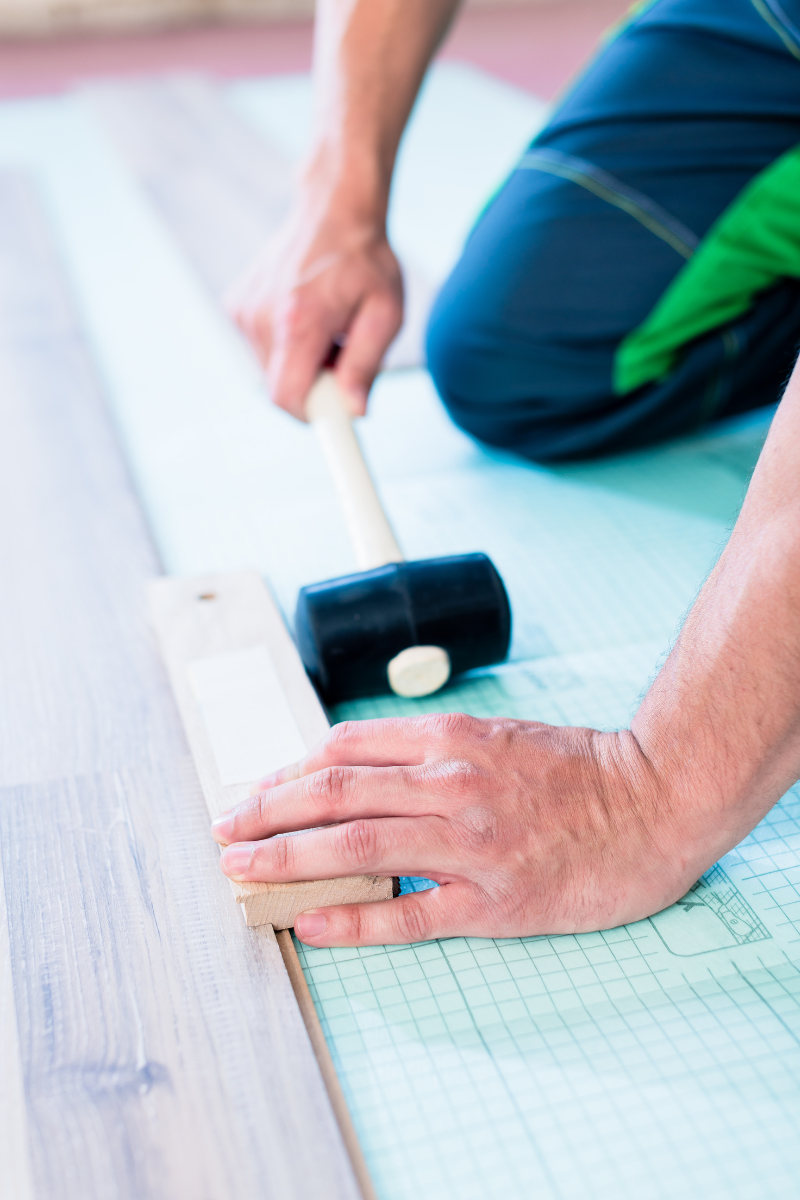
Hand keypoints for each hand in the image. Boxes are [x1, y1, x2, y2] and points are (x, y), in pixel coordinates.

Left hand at [209, 713, 713, 946]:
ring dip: (288, 858)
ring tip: (239, 870)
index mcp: (450, 740)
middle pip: (335, 794)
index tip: (255, 791)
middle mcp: (451, 785)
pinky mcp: (496, 902)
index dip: (288, 772)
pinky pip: (409, 914)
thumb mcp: (497, 735)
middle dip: (266, 811)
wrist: (655, 799)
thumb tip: (355, 767)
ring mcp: (471, 846)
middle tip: (221, 828)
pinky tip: (309, 923)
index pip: (345, 750)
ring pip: (358, 849)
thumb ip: (429, 748)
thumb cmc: (578, 768)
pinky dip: (353, 920)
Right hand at [227, 203, 402, 420]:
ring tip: (326, 332)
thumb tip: (355, 410)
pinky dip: (286, 349)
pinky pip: (262, 352)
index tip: (332, 422)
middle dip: (313, 388)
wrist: (334, 210)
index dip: (310, 417)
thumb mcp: (385, 313)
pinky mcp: (236, 307)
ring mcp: (243, 310)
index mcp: (299, 320)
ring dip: (301, 367)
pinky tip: (305, 318)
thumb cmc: (365, 260)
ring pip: (271, 373)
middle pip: (281, 389)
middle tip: (340, 357)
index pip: (287, 397)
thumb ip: (367, 365)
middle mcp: (262, 317)